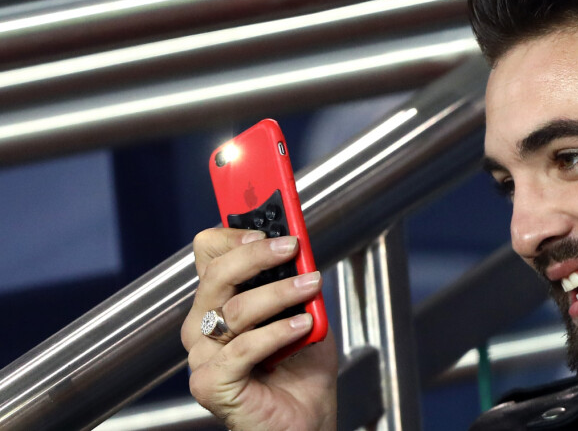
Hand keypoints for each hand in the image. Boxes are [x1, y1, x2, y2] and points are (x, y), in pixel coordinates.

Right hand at [181, 228, 337, 430]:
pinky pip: (244, 348)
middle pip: (217, 273)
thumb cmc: (300, 364)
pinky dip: (277, 333)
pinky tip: (302, 328)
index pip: (208, 253)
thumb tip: (295, 247)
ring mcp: (203, 353)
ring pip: (236, 309)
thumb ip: (292, 278)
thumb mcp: (301, 308)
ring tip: (309, 286)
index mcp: (219, 299)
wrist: (306, 418)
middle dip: (257, 255)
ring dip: (279, 293)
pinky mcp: (210, 381)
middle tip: (291, 247)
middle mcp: (204, 322)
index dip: (231, 236)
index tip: (264, 231)